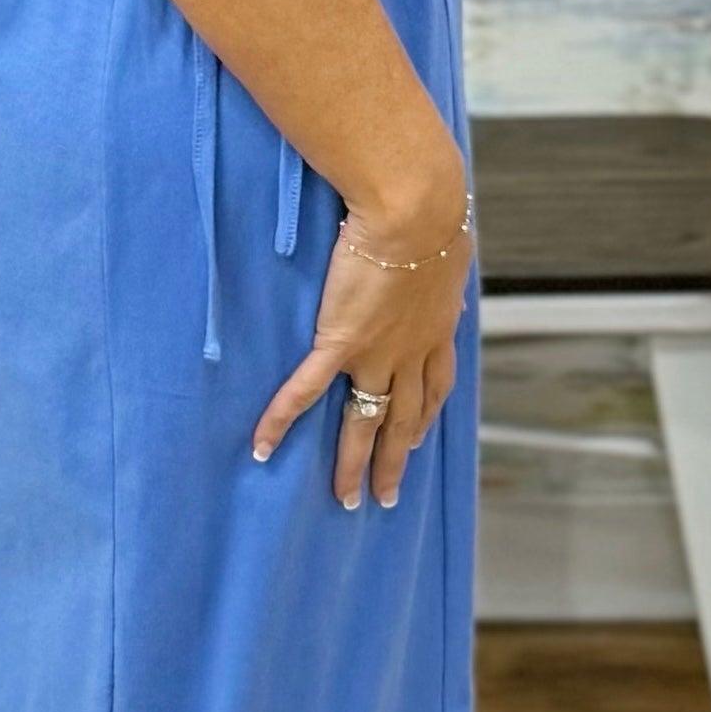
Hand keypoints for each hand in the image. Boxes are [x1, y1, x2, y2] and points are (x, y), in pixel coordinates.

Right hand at [249, 168, 471, 512]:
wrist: (413, 213)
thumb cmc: (432, 217)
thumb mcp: (448, 248)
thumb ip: (440, 265)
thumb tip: (446, 255)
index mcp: (436, 331)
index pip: (435, 388)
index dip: (425, 418)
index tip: (418, 440)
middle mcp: (411, 353)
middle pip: (405, 420)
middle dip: (396, 459)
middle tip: (387, 495)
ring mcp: (376, 353)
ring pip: (366, 420)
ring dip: (355, 461)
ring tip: (345, 498)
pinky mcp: (340, 342)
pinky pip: (306, 390)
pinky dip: (282, 420)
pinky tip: (263, 446)